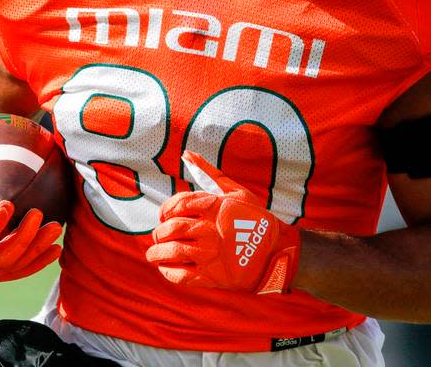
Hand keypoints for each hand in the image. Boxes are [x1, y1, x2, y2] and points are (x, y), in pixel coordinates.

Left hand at [145, 151, 299, 293]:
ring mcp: (210, 255)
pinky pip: (181, 275)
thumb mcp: (235, 191)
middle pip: (171, 229)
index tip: (164, 216)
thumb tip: (186, 153)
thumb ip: (208, 173)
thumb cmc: (255, 219)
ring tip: (154, 254)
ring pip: (172, 252)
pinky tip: (165, 267)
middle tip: (158, 235)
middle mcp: (210, 230)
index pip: (177, 205)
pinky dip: (168, 272)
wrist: (277, 253)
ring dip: (157, 253)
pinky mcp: (211, 277)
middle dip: (159, 232)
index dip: (165, 210)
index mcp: (214, 207)